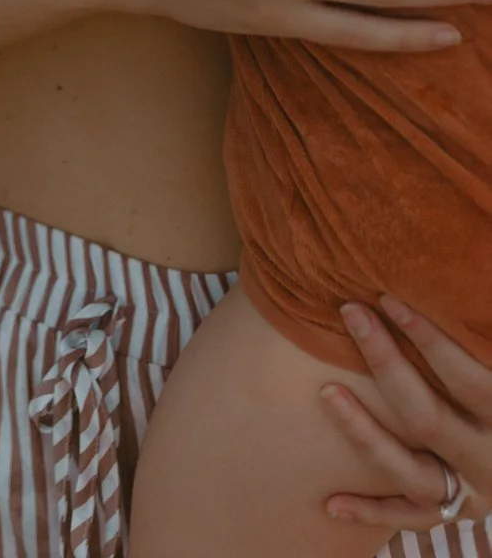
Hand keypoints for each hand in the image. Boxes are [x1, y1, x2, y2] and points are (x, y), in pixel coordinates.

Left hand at [321, 300, 491, 530]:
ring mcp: (469, 493)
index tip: (388, 298)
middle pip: (427, 418)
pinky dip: (370, 513)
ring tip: (326, 393)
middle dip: (386, 362)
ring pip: (411, 474)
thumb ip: (482, 337)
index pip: (467, 378)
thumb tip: (456, 283)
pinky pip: (407, 518)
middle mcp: (487, 460)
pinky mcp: (452, 513)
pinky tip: (330, 503)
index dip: (428, 338)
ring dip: (365, 434)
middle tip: (351, 313)